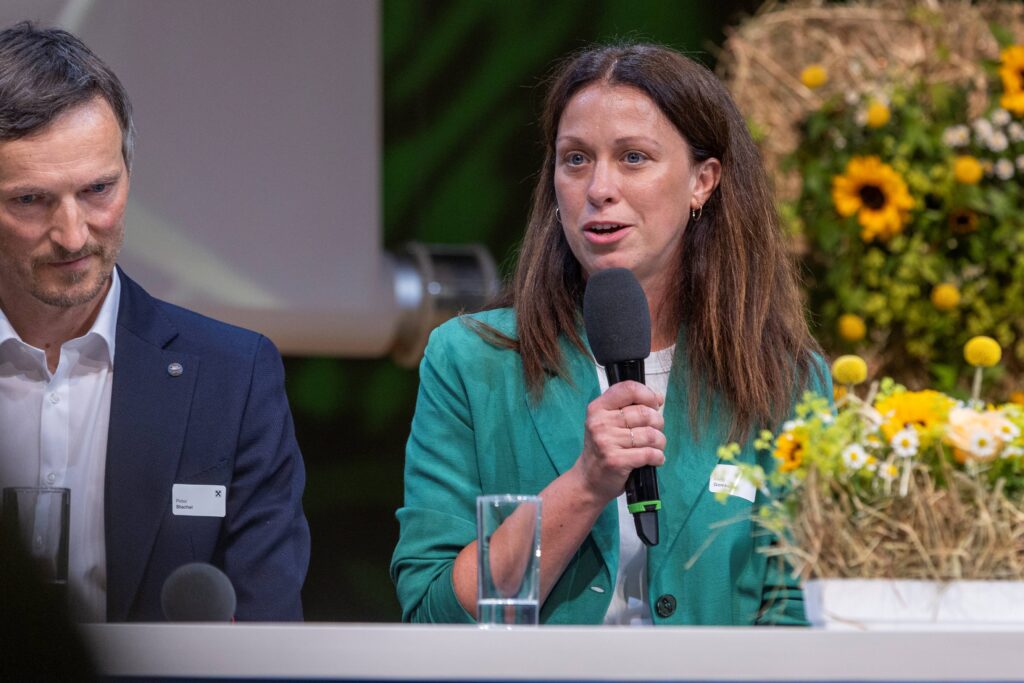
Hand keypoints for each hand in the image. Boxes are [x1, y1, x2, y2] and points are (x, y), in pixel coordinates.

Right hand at [574, 380, 665, 502]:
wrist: (588, 480)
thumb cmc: (603, 449)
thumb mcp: (608, 423)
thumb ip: (631, 407)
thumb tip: (659, 398)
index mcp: (598, 408)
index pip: (629, 389)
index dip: (648, 395)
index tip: (653, 406)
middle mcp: (600, 422)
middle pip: (645, 413)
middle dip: (658, 424)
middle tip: (654, 433)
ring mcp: (606, 441)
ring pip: (651, 435)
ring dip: (660, 443)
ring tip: (654, 448)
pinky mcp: (615, 460)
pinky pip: (649, 453)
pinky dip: (658, 457)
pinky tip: (654, 459)